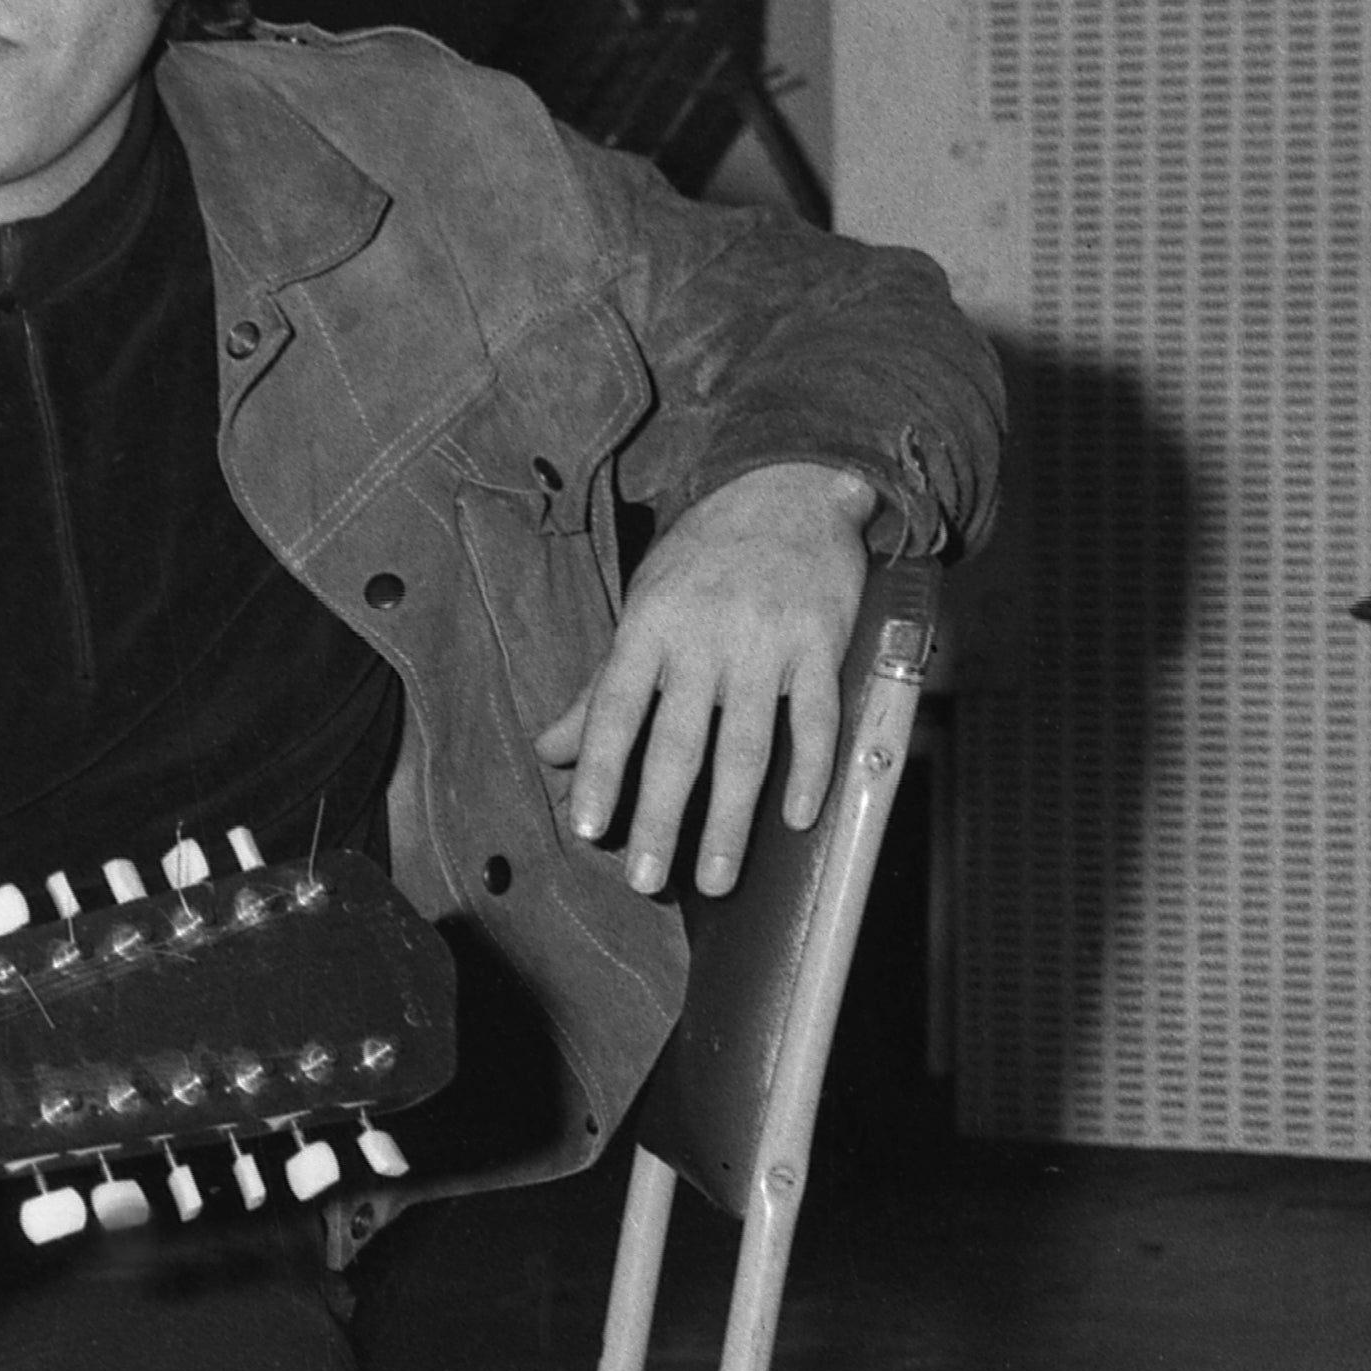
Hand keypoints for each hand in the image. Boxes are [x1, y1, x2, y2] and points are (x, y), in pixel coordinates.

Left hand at [536, 460, 877, 897]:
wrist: (788, 489)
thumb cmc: (703, 558)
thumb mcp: (643, 607)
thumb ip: (601, 687)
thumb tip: (549, 751)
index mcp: (649, 627)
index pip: (615, 709)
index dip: (600, 770)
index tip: (588, 827)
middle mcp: (704, 637)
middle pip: (679, 742)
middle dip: (661, 818)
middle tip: (647, 880)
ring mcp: (766, 642)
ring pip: (747, 745)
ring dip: (731, 820)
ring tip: (716, 878)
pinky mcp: (822, 644)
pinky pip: (816, 718)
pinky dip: (810, 770)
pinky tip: (797, 819)